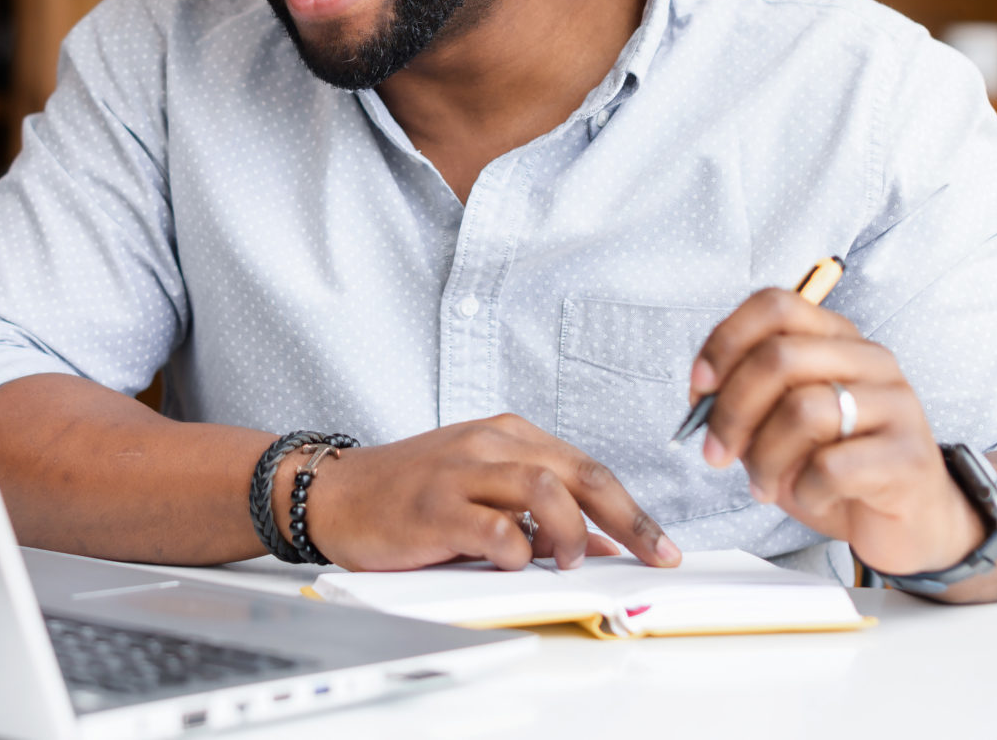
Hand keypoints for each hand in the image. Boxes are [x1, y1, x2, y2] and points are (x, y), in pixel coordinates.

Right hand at [285, 413, 681, 571]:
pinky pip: (497, 529)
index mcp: (507, 434)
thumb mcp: (481, 491)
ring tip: (567, 560)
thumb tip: (598, 544)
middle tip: (651, 555)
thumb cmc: (409, 492)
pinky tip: (513, 562)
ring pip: (546, 489)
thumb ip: (538, 511)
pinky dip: (518, 551)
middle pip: (581, 472)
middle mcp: (489, 444)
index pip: (588, 467)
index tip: (660, 544)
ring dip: (571, 531)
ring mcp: (462, 472)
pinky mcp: (437, 507)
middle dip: (628, 519)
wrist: (336, 492)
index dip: (631, 509)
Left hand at [691, 288, 984, 578]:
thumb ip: (744, 399)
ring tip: (763, 486)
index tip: (700, 387)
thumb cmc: (837, 468)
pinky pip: (834, 466)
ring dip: (765, 459)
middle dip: (731, 411)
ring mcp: (897, 405)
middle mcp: (871, 360)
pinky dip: (805, 489)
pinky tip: (811, 497)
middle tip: (716, 454)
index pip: (775, 304)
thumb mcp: (779, 425)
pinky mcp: (910, 457)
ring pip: (803, 410)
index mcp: (837, 338)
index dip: (725, 341)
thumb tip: (702, 395)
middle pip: (779, 356)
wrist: (911, 523)